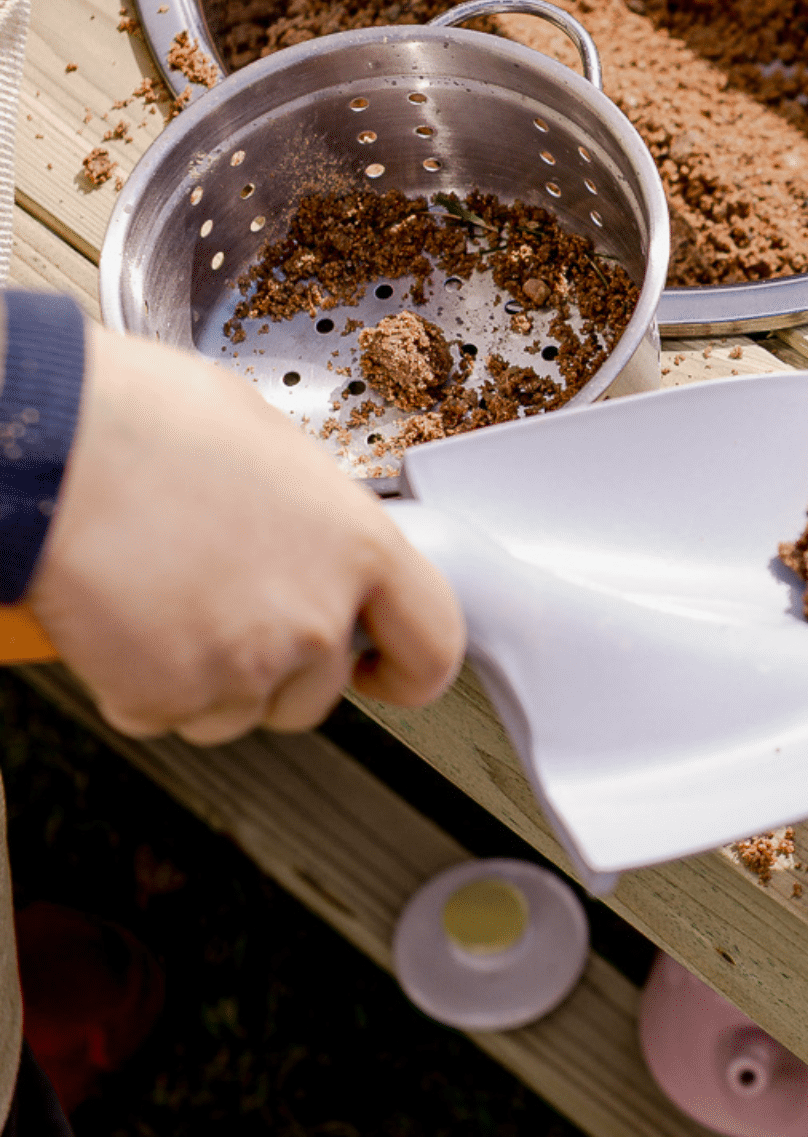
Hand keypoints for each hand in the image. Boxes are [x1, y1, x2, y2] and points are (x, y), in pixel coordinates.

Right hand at [28, 326, 464, 742]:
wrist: (45, 444)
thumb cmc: (141, 422)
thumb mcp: (272, 449)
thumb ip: (318, 520)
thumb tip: (320, 544)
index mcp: (359, 547)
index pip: (433, 645)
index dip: (408, 670)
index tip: (382, 672)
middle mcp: (316, 615)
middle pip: (319, 693)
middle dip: (277, 670)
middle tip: (219, 607)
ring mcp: (246, 663)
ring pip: (240, 711)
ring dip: (205, 677)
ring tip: (160, 597)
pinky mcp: (170, 695)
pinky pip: (164, 714)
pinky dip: (136, 682)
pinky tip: (119, 618)